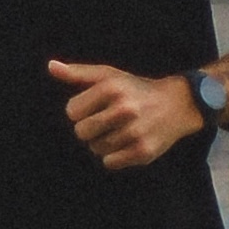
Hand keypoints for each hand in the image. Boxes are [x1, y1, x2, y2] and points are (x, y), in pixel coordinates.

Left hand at [51, 62, 203, 172]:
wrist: (177, 104)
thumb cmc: (135, 89)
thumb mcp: (108, 75)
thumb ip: (78, 73)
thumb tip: (51, 66)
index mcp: (111, 88)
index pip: (71, 112)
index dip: (80, 111)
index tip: (95, 107)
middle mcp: (124, 109)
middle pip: (81, 132)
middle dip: (89, 128)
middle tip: (106, 121)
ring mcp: (135, 132)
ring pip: (95, 148)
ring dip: (102, 142)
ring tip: (119, 130)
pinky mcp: (143, 151)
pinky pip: (110, 162)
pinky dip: (114, 156)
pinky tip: (126, 143)